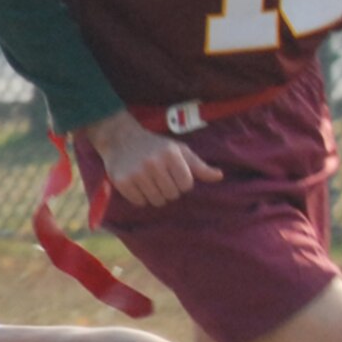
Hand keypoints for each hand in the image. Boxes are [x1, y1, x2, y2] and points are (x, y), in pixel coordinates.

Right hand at [83, 110, 223, 207]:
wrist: (121, 139)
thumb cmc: (156, 146)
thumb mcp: (179, 151)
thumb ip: (199, 166)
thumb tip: (219, 176)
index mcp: (171, 154)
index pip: (186, 185)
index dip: (182, 182)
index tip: (174, 174)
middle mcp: (153, 163)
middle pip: (172, 195)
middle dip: (169, 190)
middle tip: (161, 177)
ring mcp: (136, 173)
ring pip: (156, 201)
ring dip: (156, 195)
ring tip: (150, 181)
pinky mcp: (122, 181)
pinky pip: (140, 202)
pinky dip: (141, 198)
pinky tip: (139, 184)